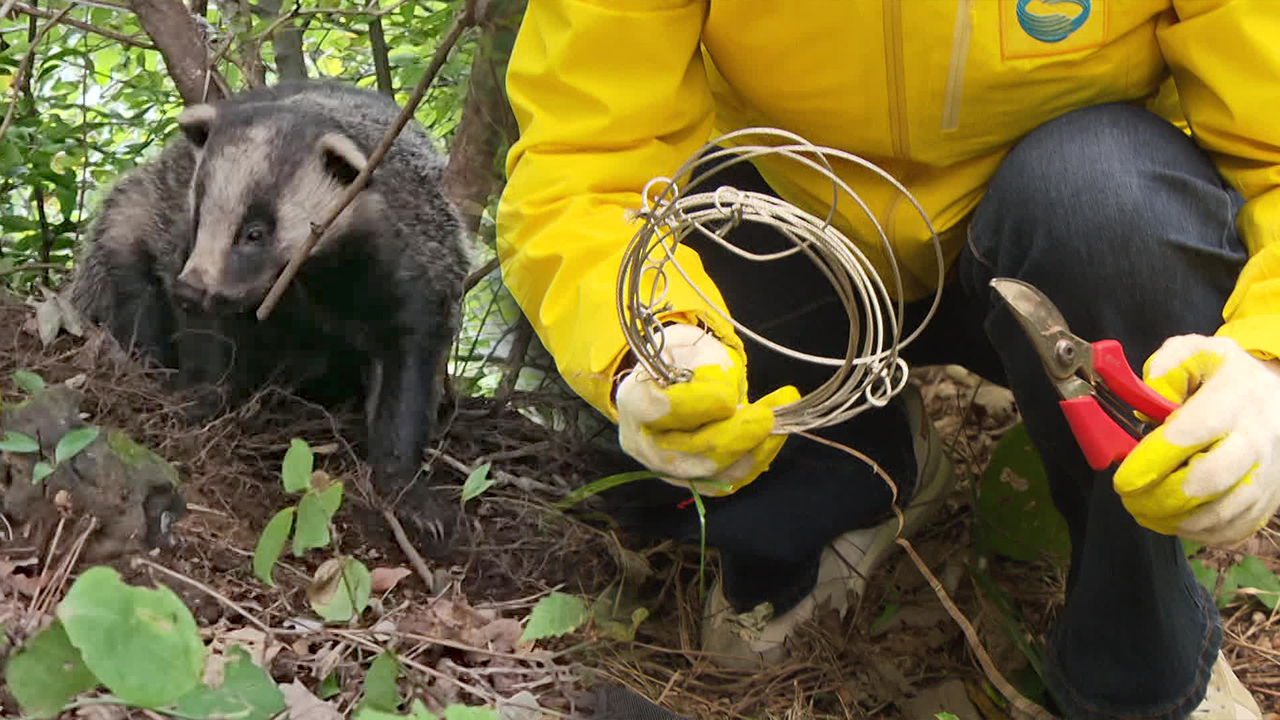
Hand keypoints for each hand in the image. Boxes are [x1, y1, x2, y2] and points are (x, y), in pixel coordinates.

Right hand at [615, 323, 799, 495]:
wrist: (678, 383)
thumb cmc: (684, 360)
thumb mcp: (692, 348)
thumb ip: (706, 370)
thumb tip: (726, 401)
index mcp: (634, 401)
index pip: (661, 410)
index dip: (696, 407)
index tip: (728, 399)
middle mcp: (645, 444)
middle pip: (690, 452)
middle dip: (736, 434)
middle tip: (770, 414)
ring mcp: (669, 469)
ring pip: (715, 473)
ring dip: (756, 448)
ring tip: (782, 419)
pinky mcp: (696, 482)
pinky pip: (730, 480)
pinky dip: (758, 458)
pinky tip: (775, 437)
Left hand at [1113, 334, 1279, 544]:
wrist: (1275, 396)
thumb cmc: (1223, 376)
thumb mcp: (1194, 353)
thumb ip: (1165, 369)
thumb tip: (1148, 399)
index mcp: (1232, 400)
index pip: (1189, 435)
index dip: (1151, 461)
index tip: (1123, 477)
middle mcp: (1254, 439)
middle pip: (1208, 481)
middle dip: (1159, 497)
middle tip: (1129, 499)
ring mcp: (1265, 472)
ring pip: (1222, 512)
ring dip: (1175, 520)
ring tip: (1144, 513)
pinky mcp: (1268, 498)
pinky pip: (1235, 528)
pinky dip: (1199, 533)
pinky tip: (1173, 522)